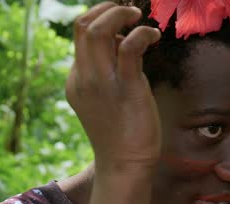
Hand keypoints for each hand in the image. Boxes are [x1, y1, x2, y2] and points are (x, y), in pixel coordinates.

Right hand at [66, 2, 161, 176]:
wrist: (124, 162)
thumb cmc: (118, 130)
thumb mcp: (101, 97)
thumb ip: (104, 69)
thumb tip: (121, 40)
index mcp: (75, 79)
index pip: (79, 36)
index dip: (100, 20)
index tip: (120, 22)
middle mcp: (83, 77)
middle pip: (82, 26)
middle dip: (106, 9)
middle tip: (129, 12)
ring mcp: (101, 82)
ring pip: (98, 31)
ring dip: (119, 15)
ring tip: (138, 17)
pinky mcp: (126, 87)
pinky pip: (129, 47)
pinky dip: (143, 33)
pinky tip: (154, 36)